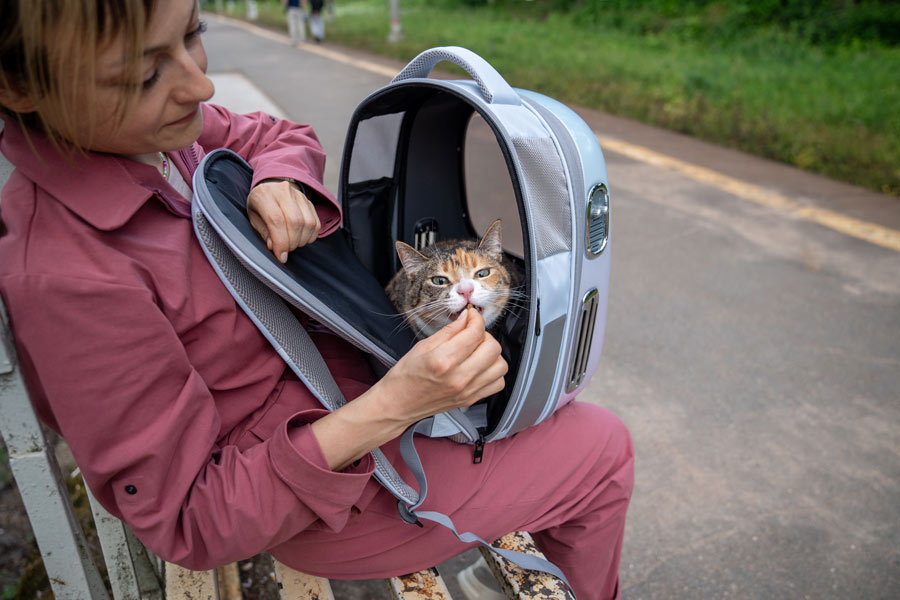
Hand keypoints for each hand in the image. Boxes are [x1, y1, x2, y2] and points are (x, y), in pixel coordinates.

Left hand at [247, 178, 320, 262]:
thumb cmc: (259, 206)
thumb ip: (264, 232)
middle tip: (285, 250)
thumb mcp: (254, 219)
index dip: (280, 241)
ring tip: (291, 243)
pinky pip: (316, 224)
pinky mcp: (309, 202)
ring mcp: (299, 195)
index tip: (280, 255)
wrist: (270, 189)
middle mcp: (283, 191)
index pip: (276, 220)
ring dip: (301, 240)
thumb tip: (273, 246)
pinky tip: (300, 238)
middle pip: (295, 222)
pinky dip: (309, 236)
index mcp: (264, 194)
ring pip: (308, 223)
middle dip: (291, 243)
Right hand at [379, 307, 507, 425]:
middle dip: (485, 335)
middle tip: (472, 334)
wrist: (399, 404)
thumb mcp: (422, 346)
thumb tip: (466, 318)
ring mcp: (467, 391)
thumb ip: (449, 331)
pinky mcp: (471, 399)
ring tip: (477, 351)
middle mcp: (459, 377)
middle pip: (492, 348)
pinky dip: (493, 372)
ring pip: (500, 365)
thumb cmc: (406, 376)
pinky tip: (480, 367)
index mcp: (444, 360)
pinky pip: (498, 383)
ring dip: (492, 354)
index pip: (475, 333)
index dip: (476, 320)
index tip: (471, 317)